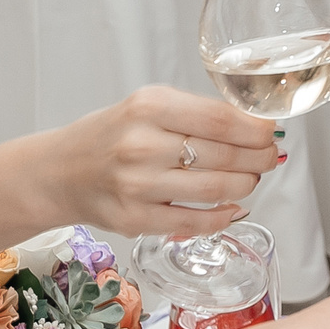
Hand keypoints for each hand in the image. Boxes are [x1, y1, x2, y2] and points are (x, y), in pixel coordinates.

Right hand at [2, 87, 277, 240]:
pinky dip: (223, 216)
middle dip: (258, 158)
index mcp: (149, 108)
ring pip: (216, 190)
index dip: (256, 129)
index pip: (221, 119)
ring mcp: (137, 186)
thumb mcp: (148, 106)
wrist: (57, 172)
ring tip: (250, 178)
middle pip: (225, 156)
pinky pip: (195, 222)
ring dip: (246, 185)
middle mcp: (142, 146)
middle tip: (268, 157)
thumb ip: (198, 113)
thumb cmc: (111, 134)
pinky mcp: (134, 220)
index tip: (272, 131)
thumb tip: (257, 127)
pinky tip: (232, 207)